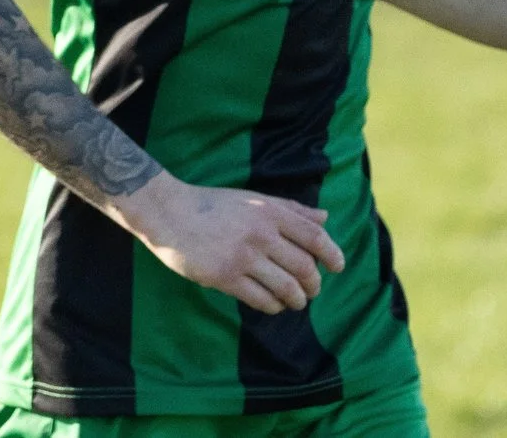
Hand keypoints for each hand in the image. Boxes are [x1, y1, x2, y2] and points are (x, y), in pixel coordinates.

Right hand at [116, 173, 344, 315]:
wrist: (168, 213)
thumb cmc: (211, 205)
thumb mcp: (252, 199)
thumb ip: (290, 209)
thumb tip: (325, 218)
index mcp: (268, 211)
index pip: (314, 236)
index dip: (332, 254)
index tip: (338, 267)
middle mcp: (260, 233)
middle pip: (304, 267)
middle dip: (314, 284)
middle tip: (312, 290)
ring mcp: (242, 257)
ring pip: (287, 288)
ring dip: (297, 300)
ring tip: (296, 301)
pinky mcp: (225, 277)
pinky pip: (262, 300)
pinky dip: (274, 307)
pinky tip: (273, 304)